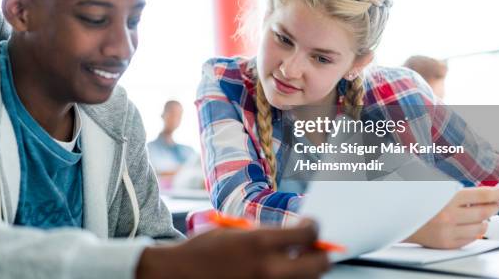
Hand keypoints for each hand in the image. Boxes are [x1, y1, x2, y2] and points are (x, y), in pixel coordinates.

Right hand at [136, 219, 329, 278]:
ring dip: (305, 270)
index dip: (314, 227)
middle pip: (319, 265)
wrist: (178, 276)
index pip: (308, 234)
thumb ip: (266, 234)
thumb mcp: (235, 232)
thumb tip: (293, 237)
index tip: (311, 225)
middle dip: (320, 254)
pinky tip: (275, 273)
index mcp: (259, 243)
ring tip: (292, 261)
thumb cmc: (203, 250)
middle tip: (312, 247)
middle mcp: (268, 269)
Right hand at [405, 187, 498, 248]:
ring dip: (484, 221)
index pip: (482, 195)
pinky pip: (471, 239)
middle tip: (494, 204)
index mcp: (446, 198)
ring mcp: (448, 231)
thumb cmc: (416, 202)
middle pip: (485, 212)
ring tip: (477, 216)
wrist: (397, 220)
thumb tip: (482, 193)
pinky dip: (473, 232)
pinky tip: (466, 225)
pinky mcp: (447, 243)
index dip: (498, 194)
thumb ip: (457, 191)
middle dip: (493, 207)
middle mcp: (449, 215)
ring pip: (481, 227)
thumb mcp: (434, 189)